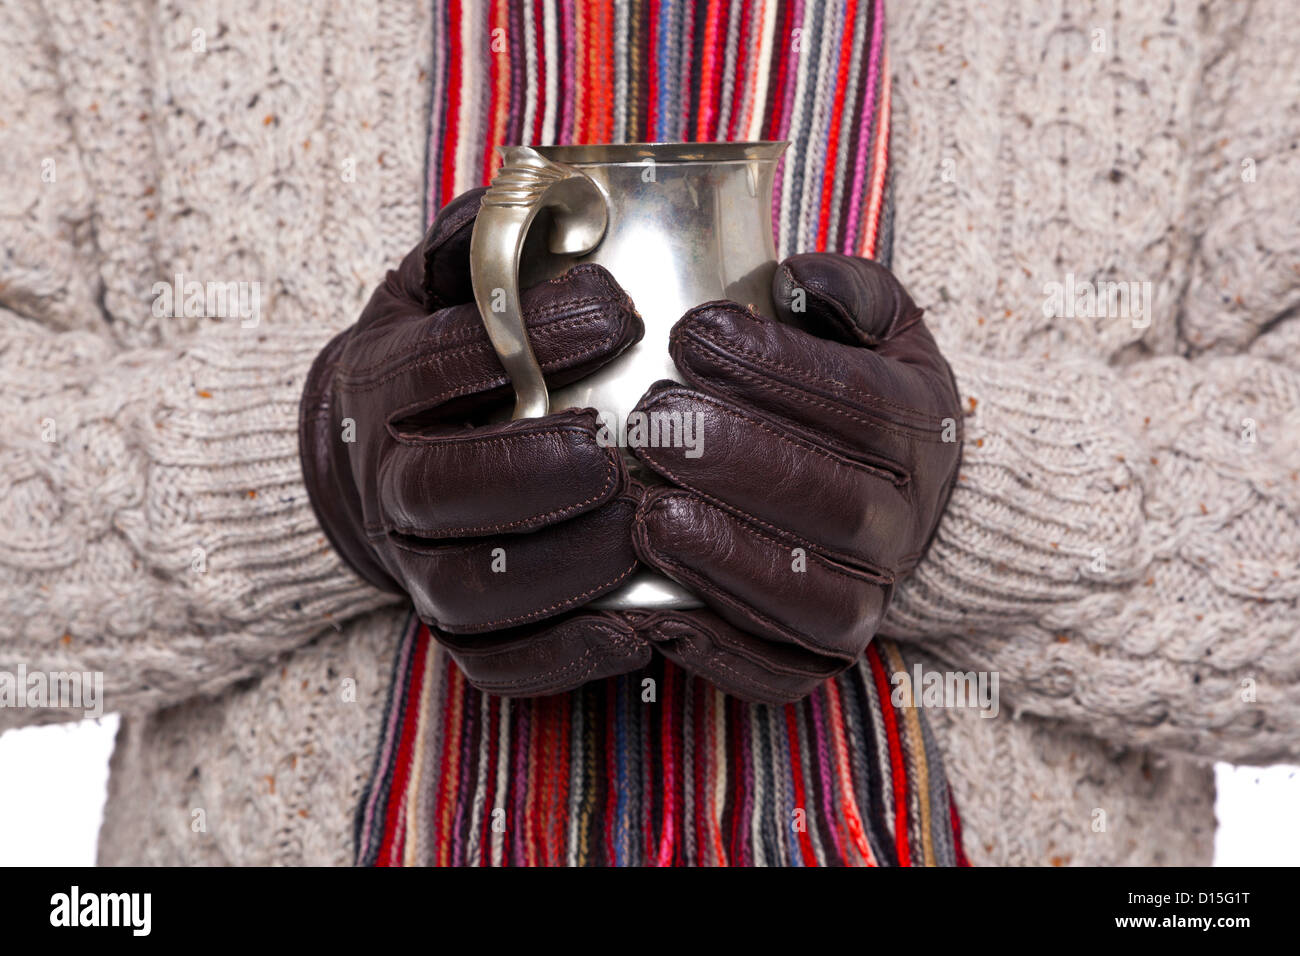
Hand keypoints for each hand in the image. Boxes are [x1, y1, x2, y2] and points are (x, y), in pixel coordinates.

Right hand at [300, 188, 654, 694]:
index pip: (441, 363)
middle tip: (617, 444)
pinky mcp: (457, 632)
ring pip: (475, 589)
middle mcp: (390, 485)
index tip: (619, 310)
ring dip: (565, 565)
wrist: (373, 459)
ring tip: (644, 527)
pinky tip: (638, 630)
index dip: (527, 338)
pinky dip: (565, 656)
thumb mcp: (438, 285)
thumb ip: (486, 241)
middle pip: (444, 490)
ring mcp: (418, 569)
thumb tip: (558, 194)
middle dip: (533, 468)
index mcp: (384, 385)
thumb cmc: (436, 360)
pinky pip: (498, 663)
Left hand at [627, 253, 961, 702]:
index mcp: (923, 430)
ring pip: (812, 600)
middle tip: (652, 423)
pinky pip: (782, 672)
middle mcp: (905, 522)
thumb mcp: (877, 327)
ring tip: (648, 516)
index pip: (864, 403)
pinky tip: (654, 611)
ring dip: (727, 559)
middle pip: (836, 504)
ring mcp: (870, 598)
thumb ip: (847, 291)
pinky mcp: (824, 657)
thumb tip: (797, 276)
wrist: (901, 496)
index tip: (695, 332)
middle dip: (739, 461)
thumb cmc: (863, 395)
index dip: (778, 369)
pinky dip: (721, 651)